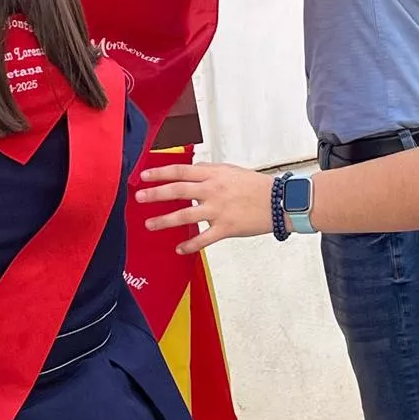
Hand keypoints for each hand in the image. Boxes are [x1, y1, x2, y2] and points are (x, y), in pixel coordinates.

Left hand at [135, 161, 273, 253]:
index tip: (144, 177)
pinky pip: (203, 239)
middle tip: (139, 198)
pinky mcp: (226, 228)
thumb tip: (190, 171)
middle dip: (155, 194)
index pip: (180, 171)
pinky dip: (190, 245)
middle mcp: (213, 190)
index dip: (160, 173)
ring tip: (150, 225)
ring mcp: (218, 210)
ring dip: (164, 221)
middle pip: (177, 191)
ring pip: (185, 216)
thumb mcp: (230, 171)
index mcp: (213, 174)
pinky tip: (179, 248)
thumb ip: (209, 172)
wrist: (279, 201)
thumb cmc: (255, 185)